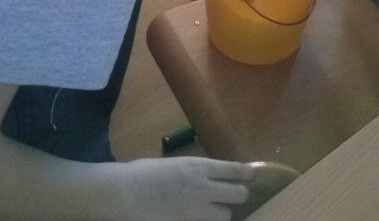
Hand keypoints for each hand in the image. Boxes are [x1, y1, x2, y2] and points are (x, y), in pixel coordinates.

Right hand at [123, 156, 254, 220]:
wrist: (126, 193)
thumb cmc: (145, 173)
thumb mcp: (175, 163)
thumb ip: (194, 171)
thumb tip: (208, 176)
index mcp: (199, 167)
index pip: (234, 170)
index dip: (246, 173)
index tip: (251, 176)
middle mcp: (203, 187)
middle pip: (238, 194)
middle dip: (238, 195)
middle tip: (234, 196)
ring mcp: (196, 210)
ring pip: (225, 215)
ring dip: (221, 213)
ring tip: (212, 212)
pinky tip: (197, 219)